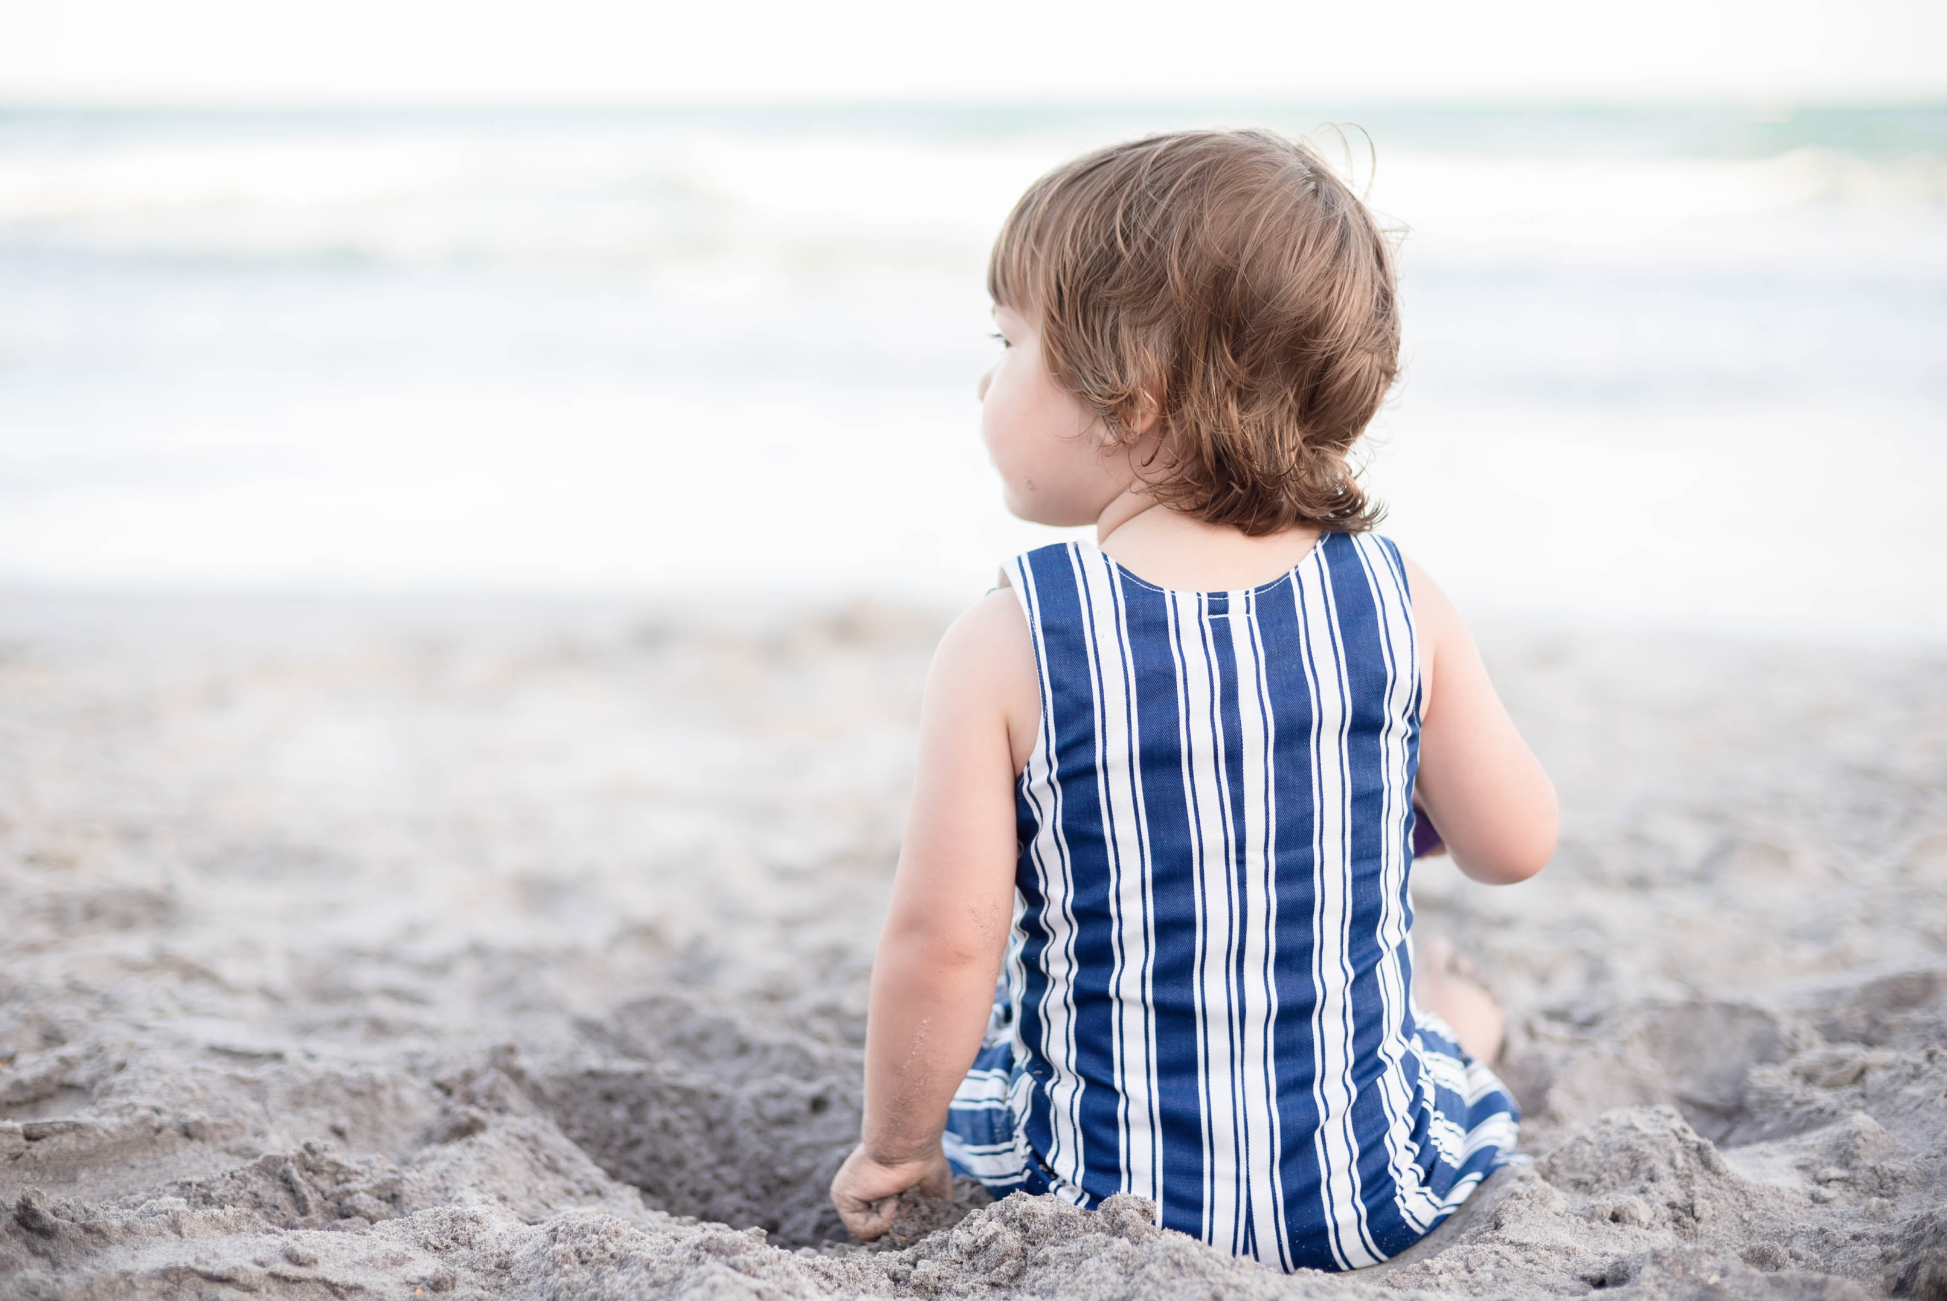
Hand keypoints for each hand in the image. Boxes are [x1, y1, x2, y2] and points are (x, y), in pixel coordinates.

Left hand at [829, 1144, 953, 1239]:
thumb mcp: (932, 1191)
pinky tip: (891, 1196)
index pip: (882, 1219)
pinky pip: (863, 1229)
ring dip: (893, 1219)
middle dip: (898, 1222)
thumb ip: (927, 1212)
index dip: (902, 1222)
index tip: (915, 1206)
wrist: (911, 1142)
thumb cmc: (923, 1158)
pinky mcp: (842, 1197)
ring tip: (900, 1196)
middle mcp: (857, 1190)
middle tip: (909, 1202)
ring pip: (870, 1232)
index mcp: (873, 1185)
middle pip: (875, 1229)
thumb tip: (923, 1233)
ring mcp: (847, 1194)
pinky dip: (884, 1219)